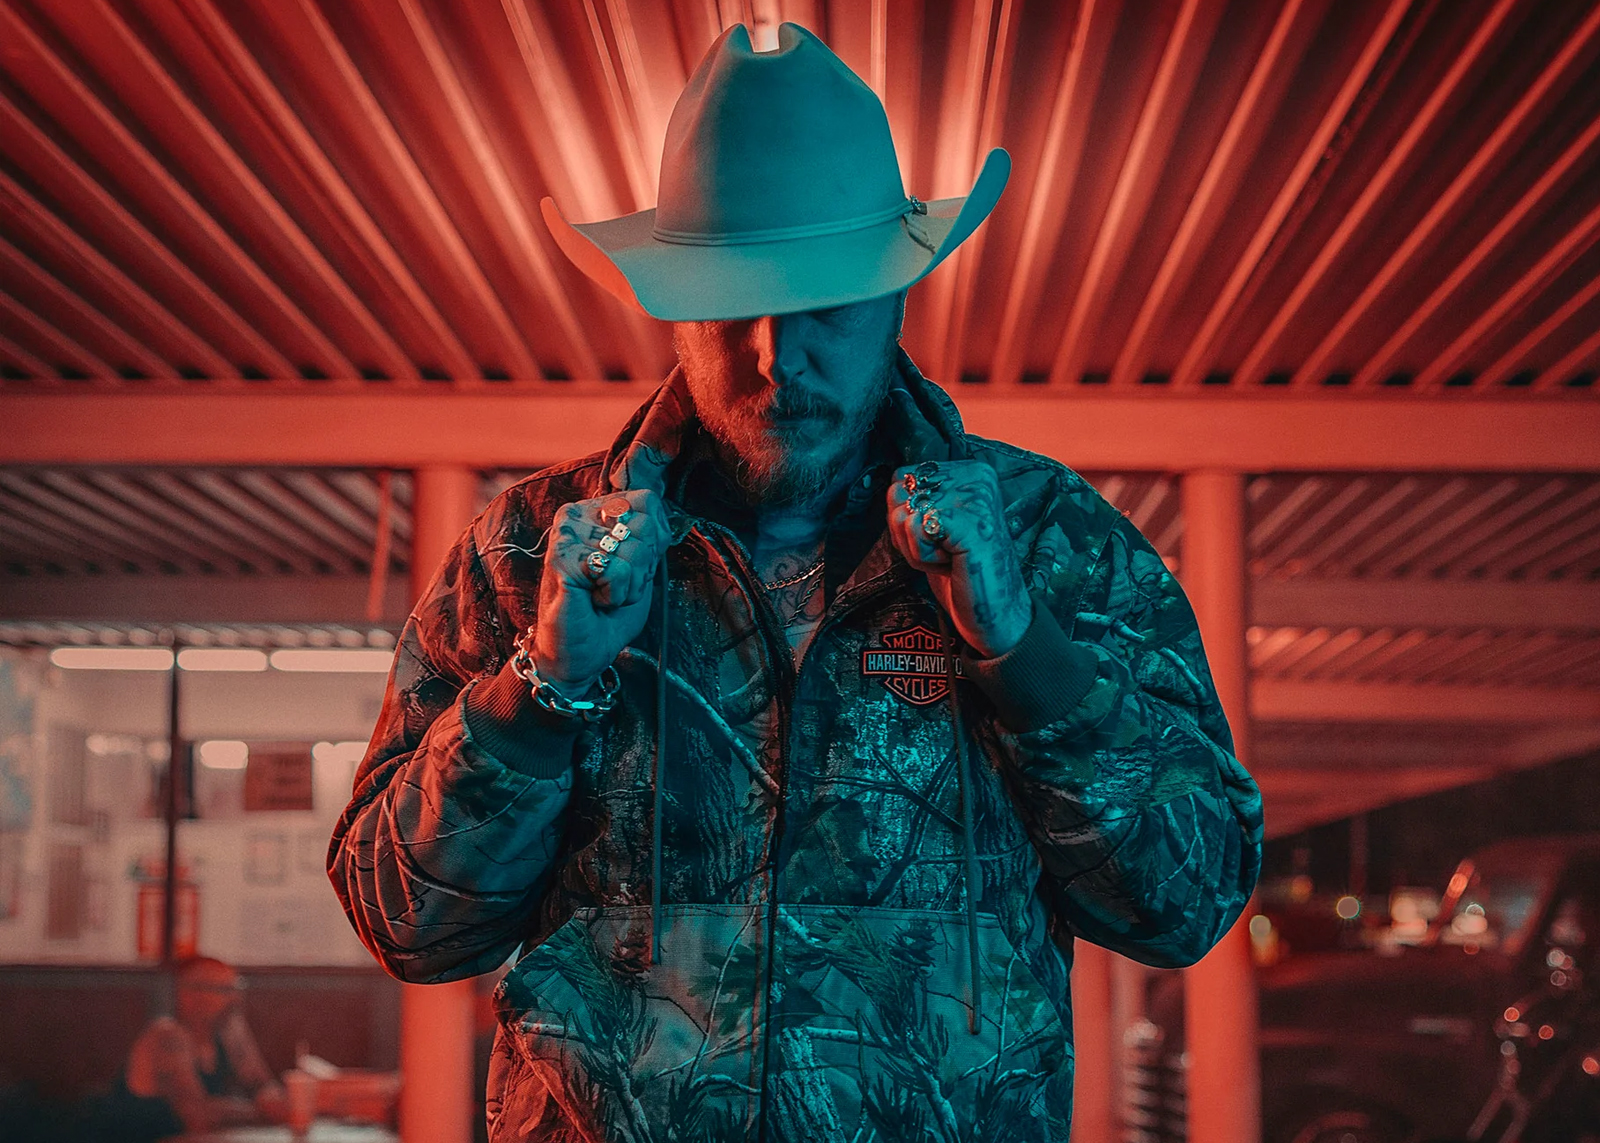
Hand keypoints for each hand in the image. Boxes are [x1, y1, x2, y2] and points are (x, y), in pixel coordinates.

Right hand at [533, 488, 669, 691]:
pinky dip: (615, 594)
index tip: (629, 565)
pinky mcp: (561, 559)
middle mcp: (576, 515)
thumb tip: (660, 517)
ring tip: (602, 594)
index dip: (654, 540)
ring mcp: (566, 535)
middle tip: (614, 584)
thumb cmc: (609, 612)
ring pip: (635, 550)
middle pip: (644, 524)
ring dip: (628, 585)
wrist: (582, 653)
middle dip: (642, 566)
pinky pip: (617, 570)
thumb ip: (651, 536)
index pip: (647, 501)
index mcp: (594, 510)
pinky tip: (593, 600)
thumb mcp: (641, 567)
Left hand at [887, 460, 1030, 657]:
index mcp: (970, 471)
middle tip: (942, 551)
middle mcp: (975, 477)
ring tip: (948, 557)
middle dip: (907, 533)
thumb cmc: (963, 571)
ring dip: (915, 548)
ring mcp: (974, 498)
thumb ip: (914, 501)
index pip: (903, 476)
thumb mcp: (934, 527)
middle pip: (899, 493)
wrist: (994, 612)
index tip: (936, 536)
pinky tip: (949, 563)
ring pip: (903, 514)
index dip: (905, 515)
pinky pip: (914, 529)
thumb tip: (893, 489)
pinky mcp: (969, 522)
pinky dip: (921, 556)